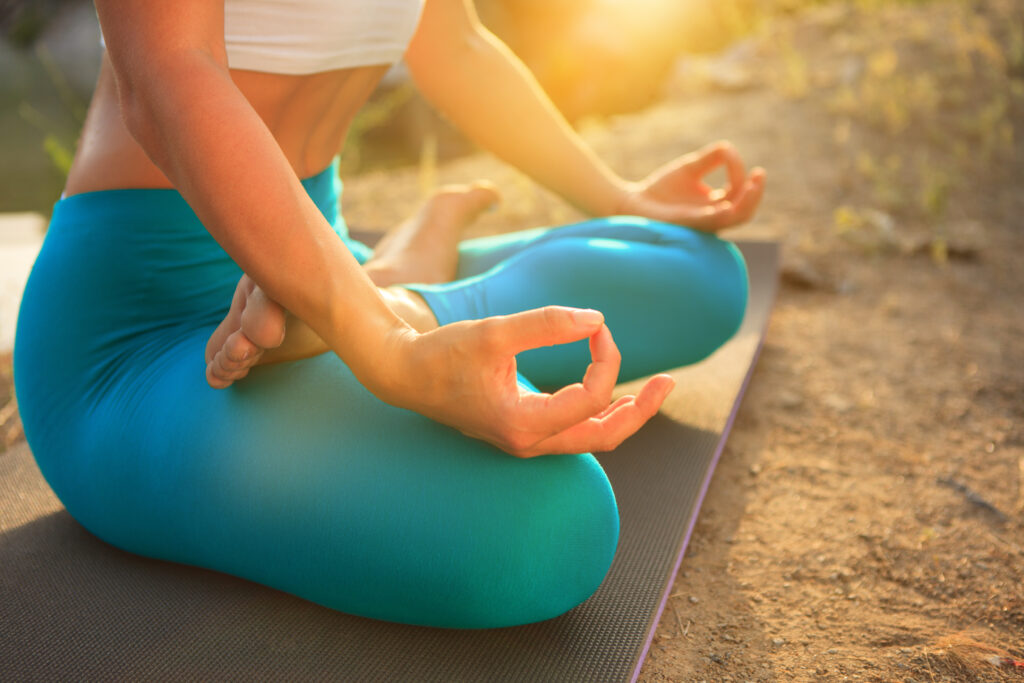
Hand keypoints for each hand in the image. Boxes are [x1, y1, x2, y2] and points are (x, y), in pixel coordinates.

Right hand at [385, 306, 674, 457]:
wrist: (402, 374)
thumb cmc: (442, 353)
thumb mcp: (494, 332)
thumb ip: (546, 324)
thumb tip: (597, 319)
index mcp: (524, 424)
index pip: (590, 398)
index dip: (605, 356)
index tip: (596, 324)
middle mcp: (529, 442)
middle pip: (604, 437)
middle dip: (640, 409)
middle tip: (670, 383)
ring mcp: (525, 440)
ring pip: (590, 438)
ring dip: (624, 415)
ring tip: (655, 390)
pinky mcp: (522, 430)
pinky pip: (573, 430)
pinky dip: (598, 413)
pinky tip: (613, 394)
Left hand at [617, 140, 765, 231]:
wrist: (634, 202)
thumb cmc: (662, 190)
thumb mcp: (691, 168)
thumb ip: (712, 158)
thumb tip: (730, 149)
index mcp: (715, 206)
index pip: (739, 194)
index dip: (744, 178)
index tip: (735, 158)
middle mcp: (712, 218)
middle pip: (746, 212)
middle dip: (756, 194)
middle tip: (759, 175)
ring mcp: (702, 224)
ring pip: (734, 220)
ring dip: (746, 203)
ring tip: (751, 185)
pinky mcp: (687, 226)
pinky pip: (709, 223)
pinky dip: (720, 215)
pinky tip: (726, 205)